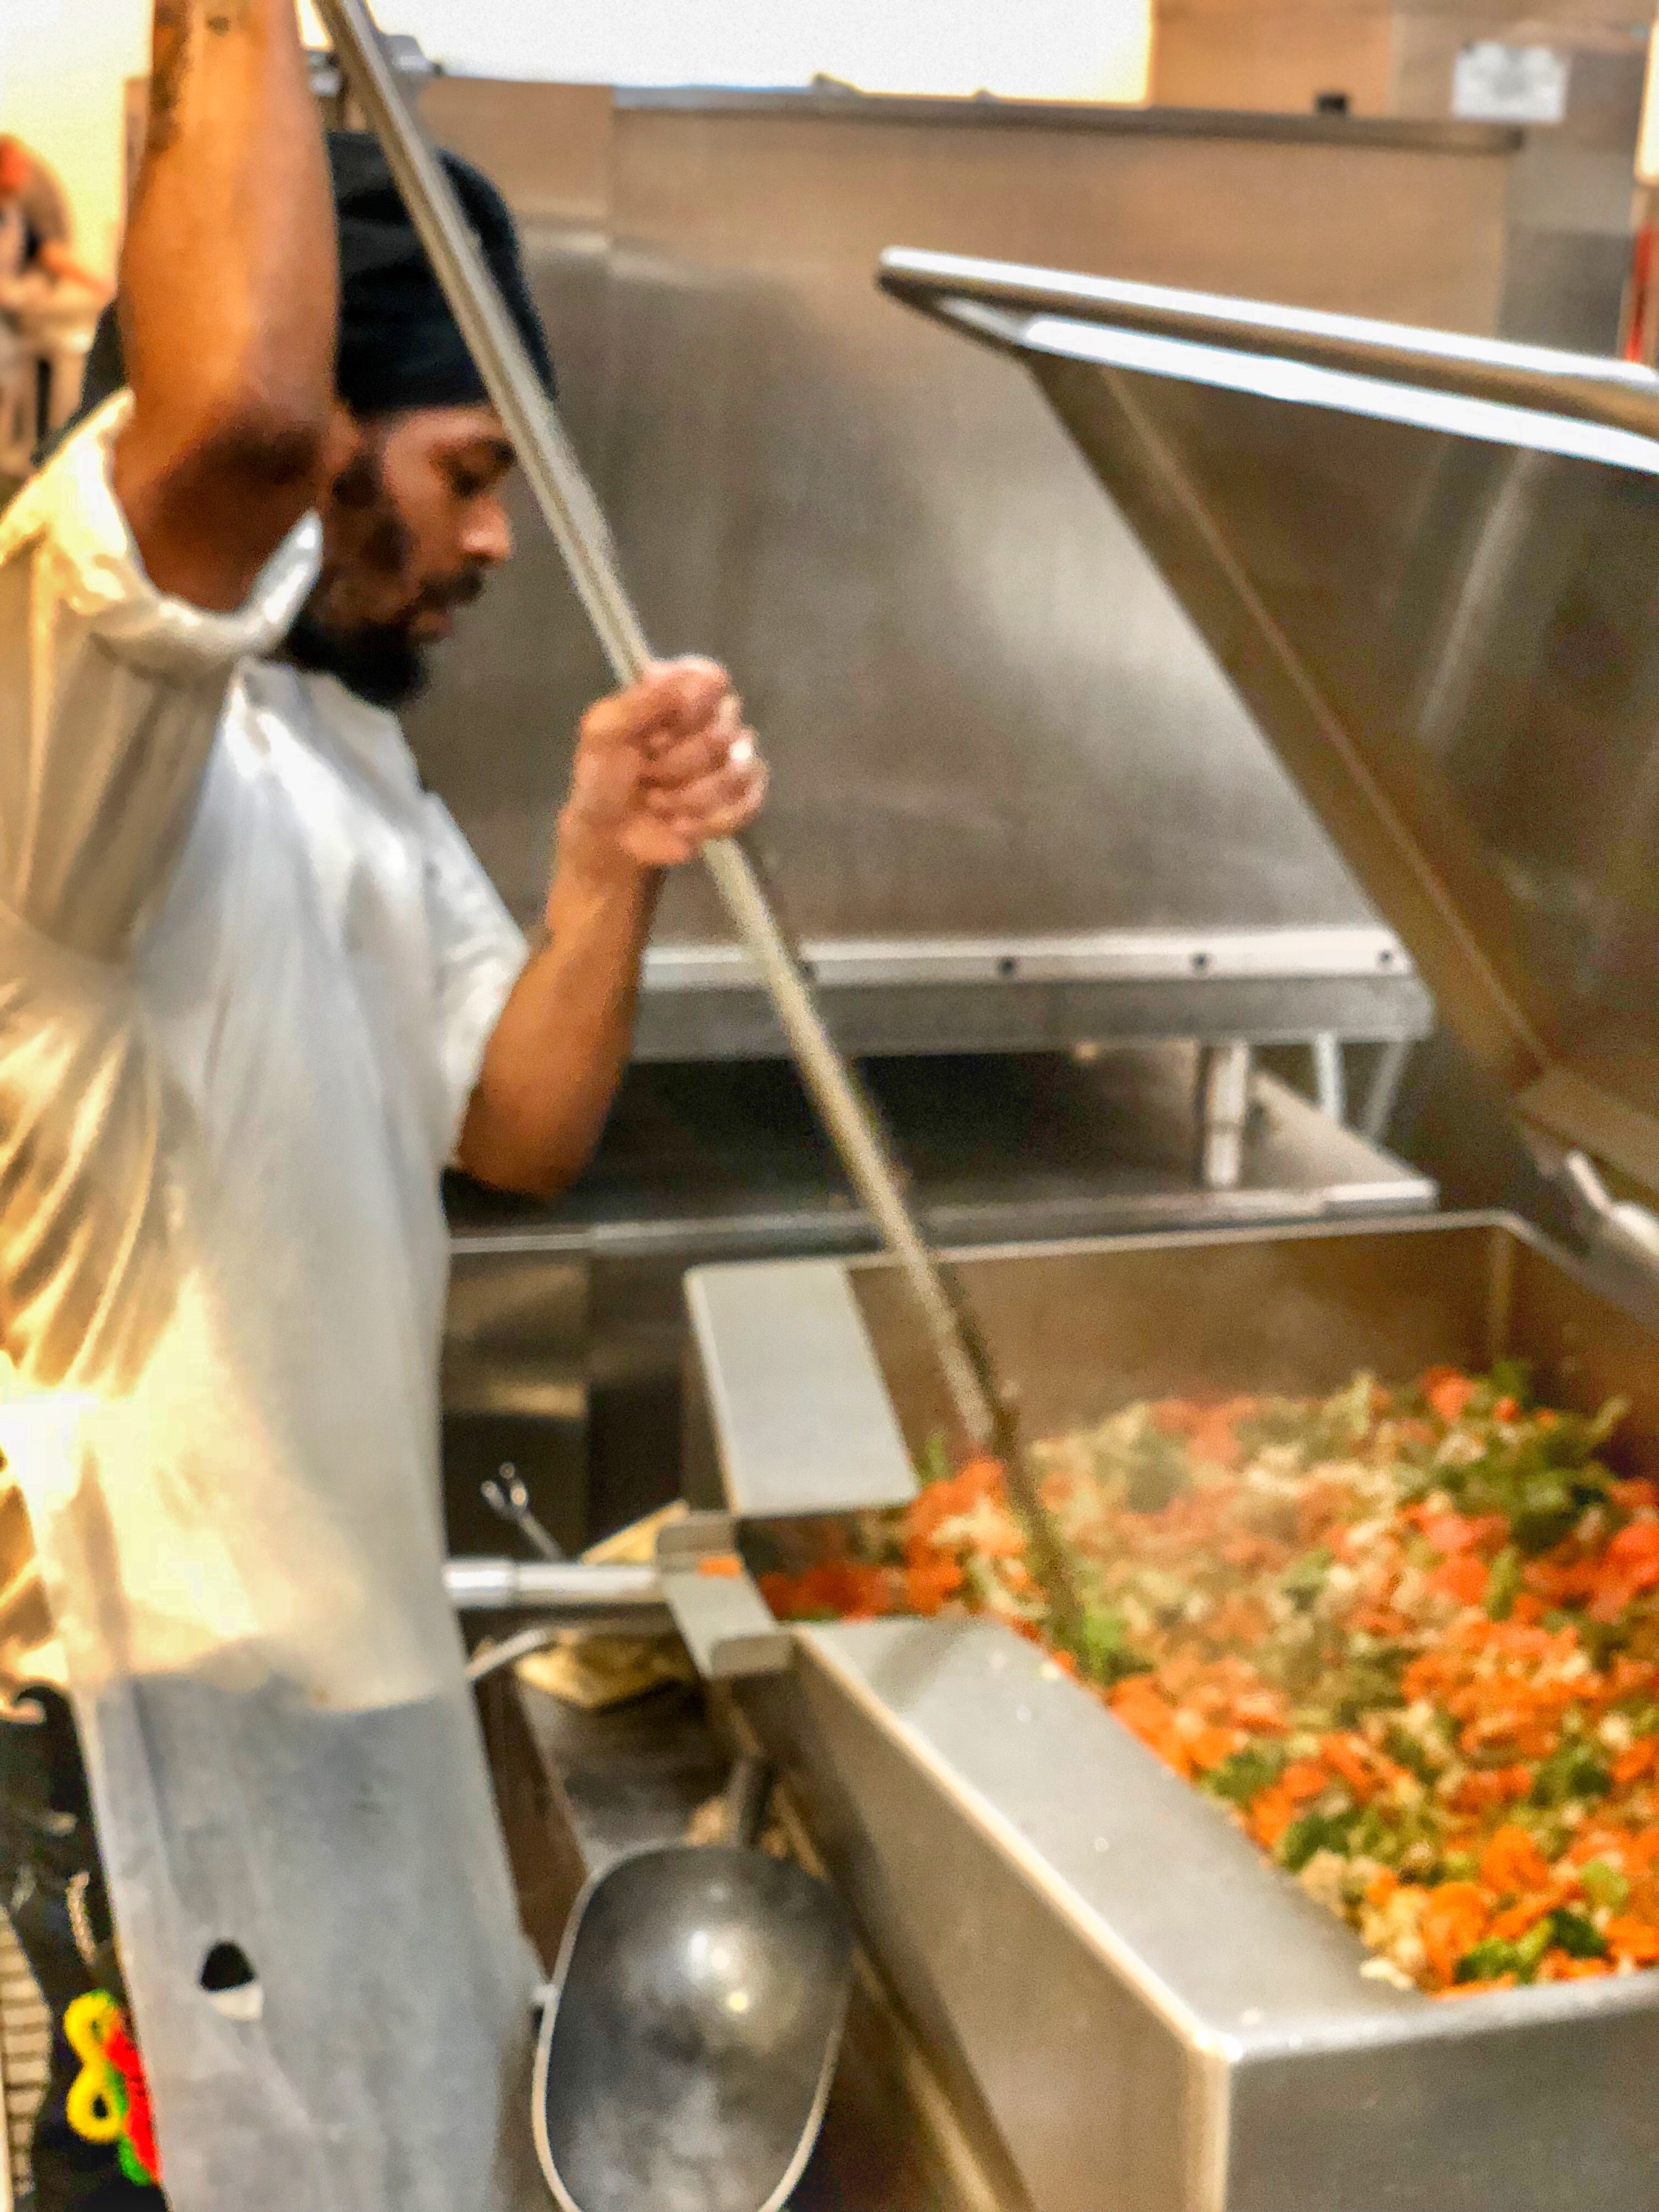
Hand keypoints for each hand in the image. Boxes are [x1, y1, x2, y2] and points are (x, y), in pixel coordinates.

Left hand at [558, 658, 767, 878]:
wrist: (608, 836)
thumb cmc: (602, 779)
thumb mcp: (603, 733)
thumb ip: (640, 701)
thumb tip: (693, 681)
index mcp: (678, 697)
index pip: (712, 680)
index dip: (690, 707)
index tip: (656, 729)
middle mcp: (710, 722)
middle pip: (725, 731)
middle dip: (677, 764)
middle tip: (645, 774)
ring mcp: (729, 762)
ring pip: (738, 771)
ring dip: (690, 797)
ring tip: (657, 802)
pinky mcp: (739, 800)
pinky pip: (748, 803)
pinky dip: (709, 821)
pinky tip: (680, 825)